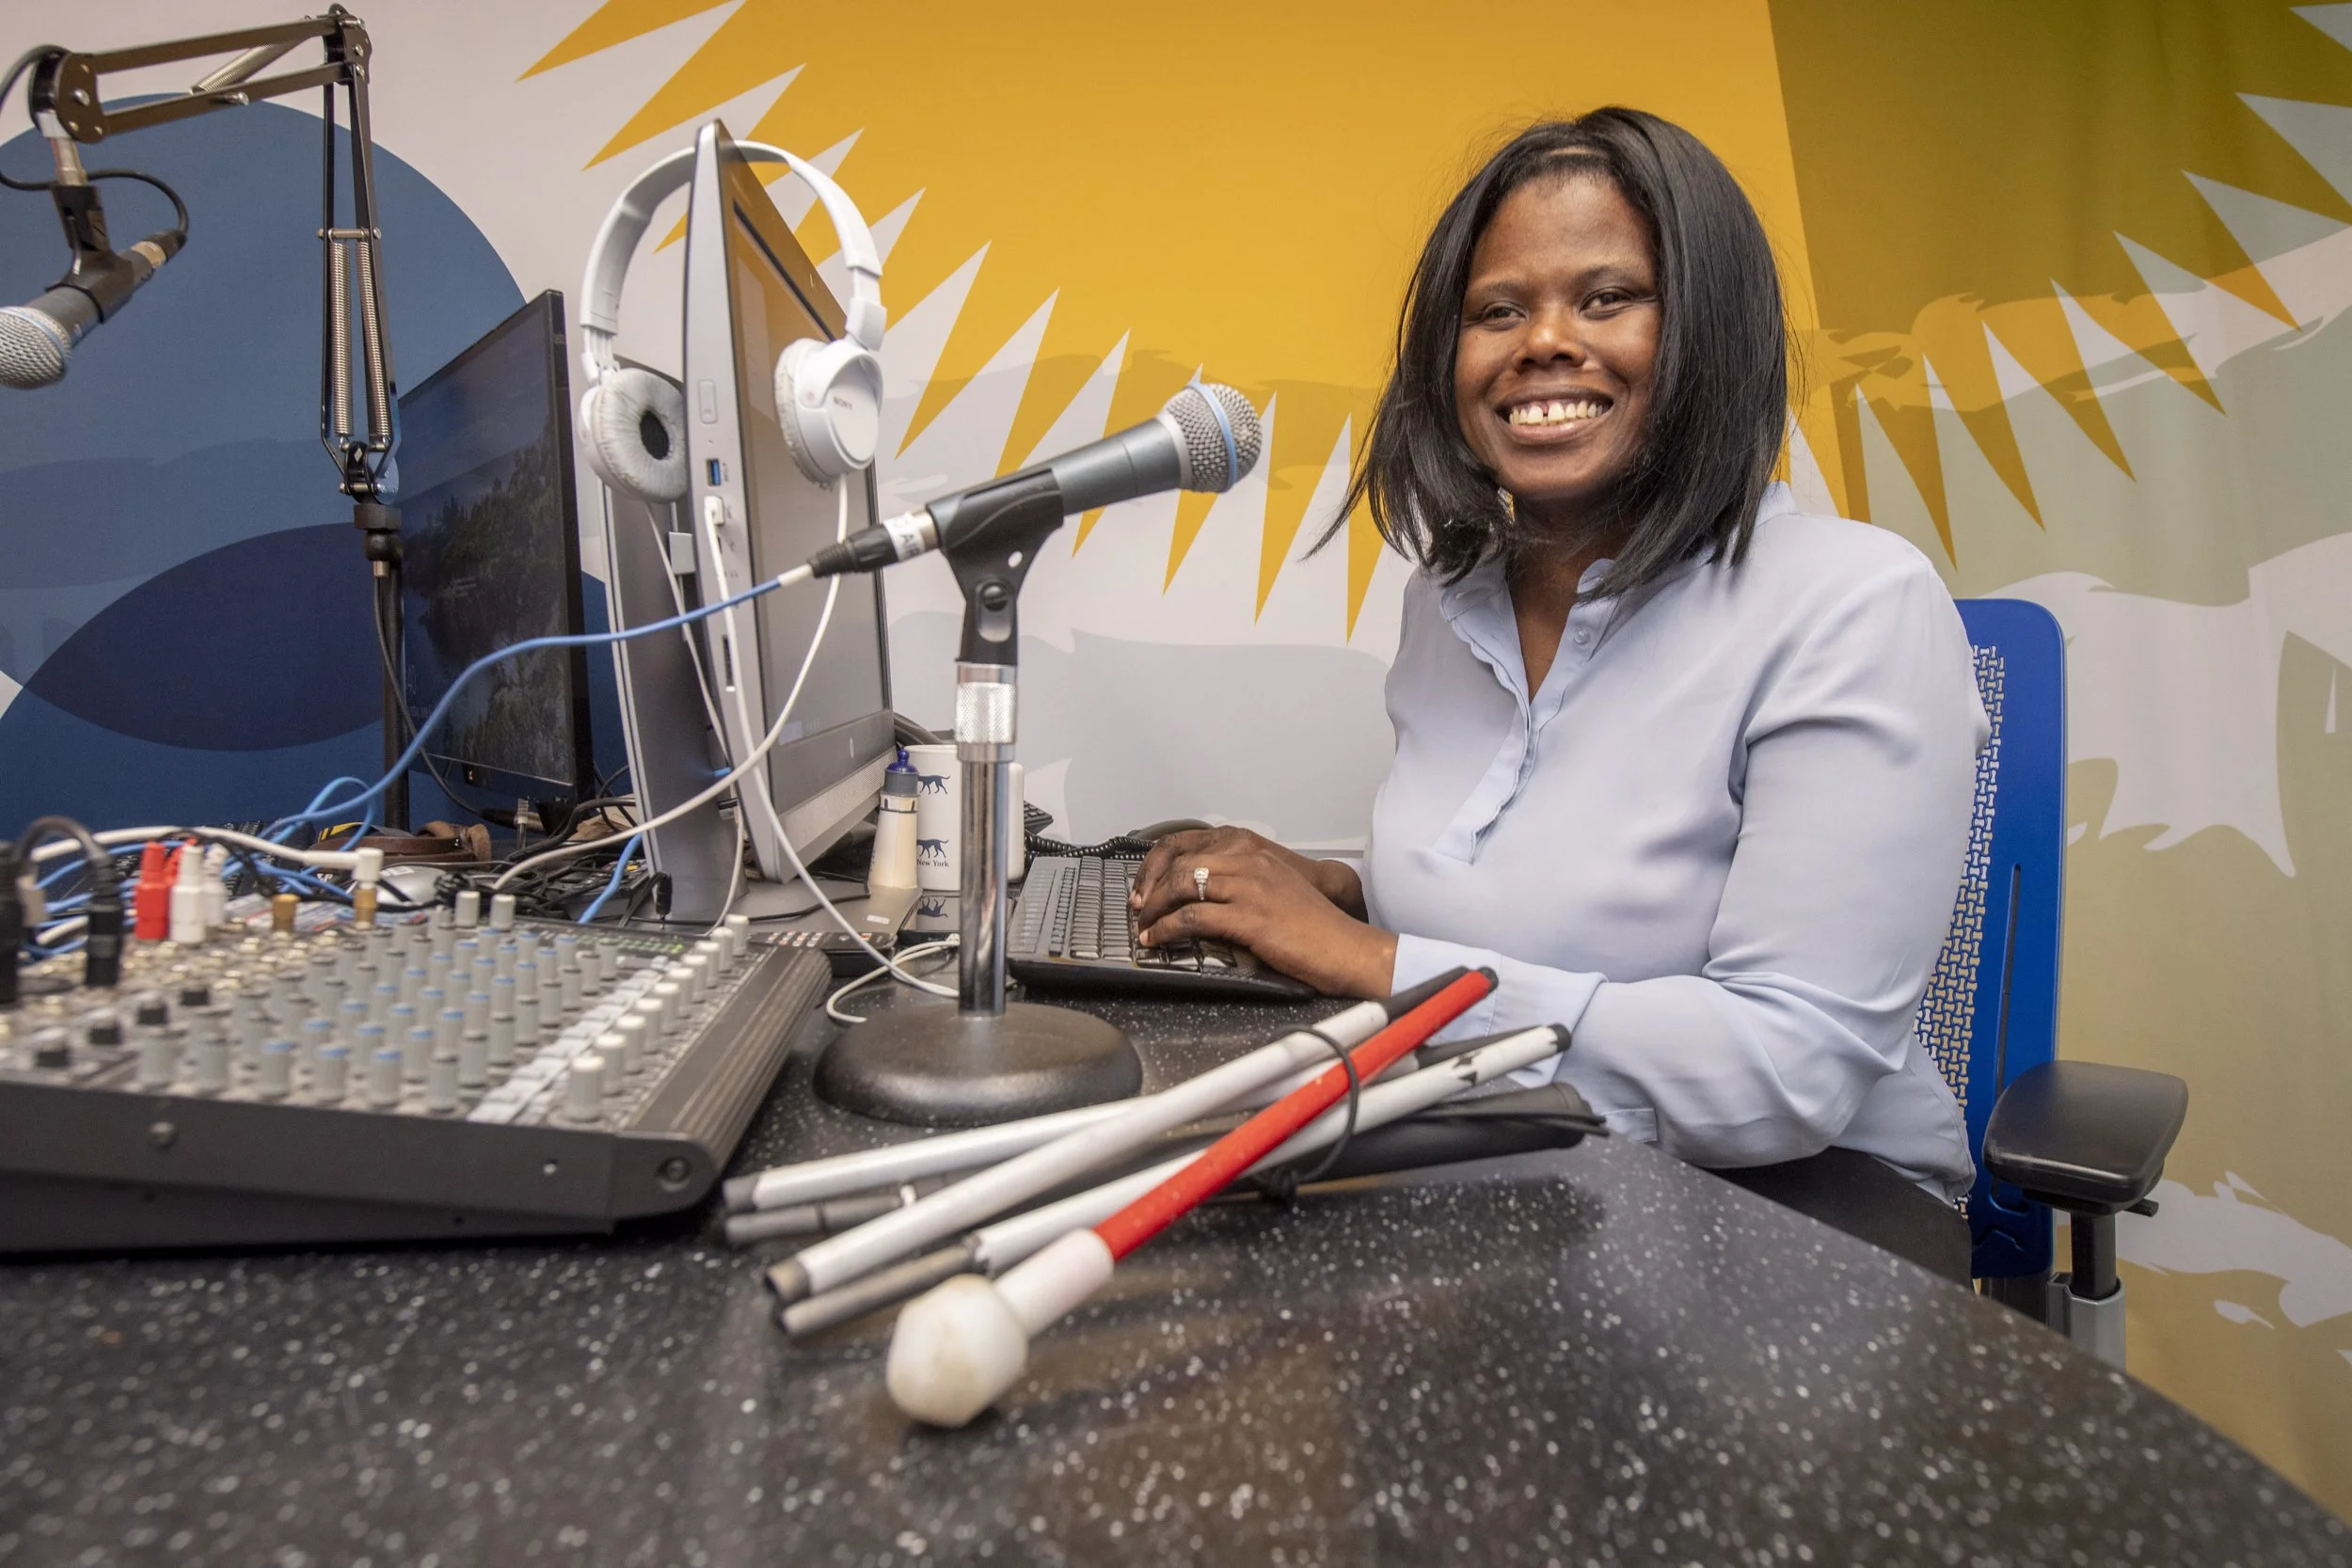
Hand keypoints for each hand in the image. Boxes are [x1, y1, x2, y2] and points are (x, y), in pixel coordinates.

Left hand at [1129, 827, 1395, 997]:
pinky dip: (1167, 929)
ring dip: (1154, 909)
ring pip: (1182, 885)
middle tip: (1137, 910)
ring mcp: (1248, 885)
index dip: (1157, 864)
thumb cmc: (1311, 923)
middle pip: (1179, 862)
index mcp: (1251, 848)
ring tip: (1143, 927)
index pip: (1188, 842)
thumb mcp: (1273, 885)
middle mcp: (1248, 858)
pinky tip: (1158, 940)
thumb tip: (1198, 889)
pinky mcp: (1249, 916)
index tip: (1143, 886)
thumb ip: (1239, 878)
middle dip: (1149, 888)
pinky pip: (1193, 917)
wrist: (1344, 945)